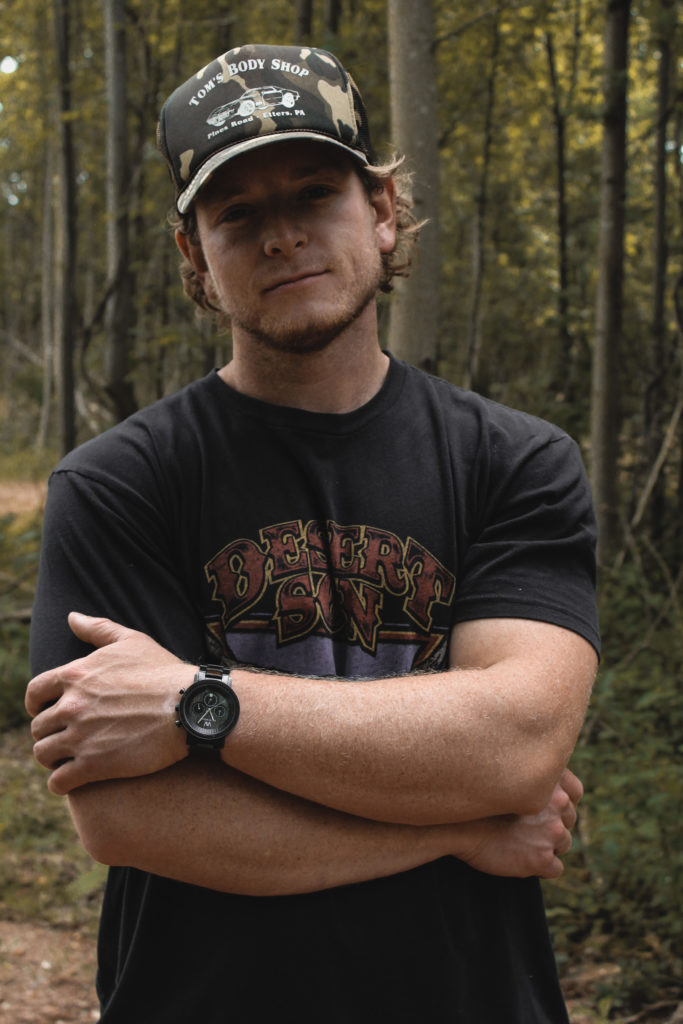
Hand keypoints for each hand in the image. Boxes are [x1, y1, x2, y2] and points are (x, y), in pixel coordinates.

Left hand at [26, 613, 193, 794]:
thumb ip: (98, 628)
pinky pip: (58, 781)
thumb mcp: (132, 641)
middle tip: (65, 736)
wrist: (189, 706)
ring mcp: (80, 737)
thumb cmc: (164, 671)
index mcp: (75, 675)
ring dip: (52, 757)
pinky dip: (60, 783)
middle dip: (49, 732)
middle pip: (38, 726)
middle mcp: (71, 706)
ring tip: (67, 759)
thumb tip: (72, 617)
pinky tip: (71, 780)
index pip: (34, 692)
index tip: (45, 710)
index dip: (36, 704)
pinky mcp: (93, 766)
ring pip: (43, 753)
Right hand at [456, 768, 582, 878]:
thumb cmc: (477, 802)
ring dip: (547, 846)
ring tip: (520, 843)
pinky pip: (555, 868)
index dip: (560, 802)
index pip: (575, 792)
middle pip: (569, 820)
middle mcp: (556, 804)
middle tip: (524, 828)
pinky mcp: (542, 858)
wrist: (455, 825)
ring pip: (564, 844)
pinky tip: (520, 859)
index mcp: (549, 780)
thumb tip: (550, 790)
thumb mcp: (507, 777)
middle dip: (552, 825)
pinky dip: (541, 867)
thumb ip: (531, 781)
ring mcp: (551, 832)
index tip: (542, 807)